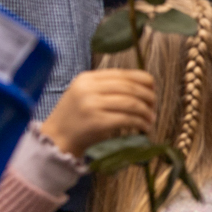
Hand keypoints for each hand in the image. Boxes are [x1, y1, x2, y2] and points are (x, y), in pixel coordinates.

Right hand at [41, 69, 155, 156]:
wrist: (57, 137)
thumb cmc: (77, 116)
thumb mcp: (86, 93)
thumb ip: (108, 86)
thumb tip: (145, 86)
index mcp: (87, 78)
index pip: (124, 74)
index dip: (144, 81)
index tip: (153, 90)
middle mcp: (88, 88)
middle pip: (131, 88)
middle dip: (149, 98)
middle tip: (154, 107)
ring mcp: (91, 105)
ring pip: (132, 103)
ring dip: (147, 112)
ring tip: (151, 119)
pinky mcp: (97, 122)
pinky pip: (128, 119)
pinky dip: (141, 123)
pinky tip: (145, 128)